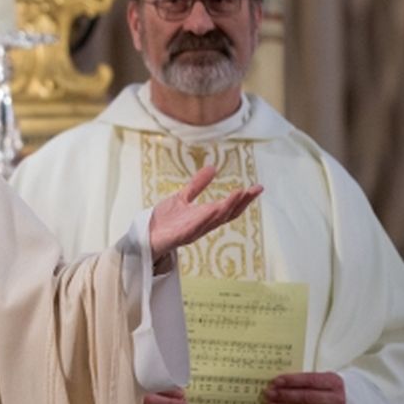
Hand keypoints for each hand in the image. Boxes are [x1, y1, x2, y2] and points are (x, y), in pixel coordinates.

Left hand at [148, 166, 262, 259]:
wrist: (145, 235)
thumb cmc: (165, 220)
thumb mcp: (182, 197)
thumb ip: (197, 185)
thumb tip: (213, 167)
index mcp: (205, 216)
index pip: (229, 208)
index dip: (244, 199)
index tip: (258, 187)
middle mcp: (203, 225)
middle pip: (227, 214)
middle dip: (241, 202)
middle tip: (254, 190)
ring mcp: (192, 231)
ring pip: (213, 221)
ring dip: (226, 207)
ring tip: (239, 194)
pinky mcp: (178, 237)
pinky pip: (193, 228)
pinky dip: (204, 219)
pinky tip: (212, 209)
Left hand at [262, 371, 344, 403]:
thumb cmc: (322, 391)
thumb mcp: (317, 381)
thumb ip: (300, 380)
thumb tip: (275, 383)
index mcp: (334, 383)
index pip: (310, 380)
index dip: (292, 381)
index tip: (276, 381)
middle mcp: (337, 399)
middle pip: (307, 397)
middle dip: (285, 395)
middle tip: (269, 394)